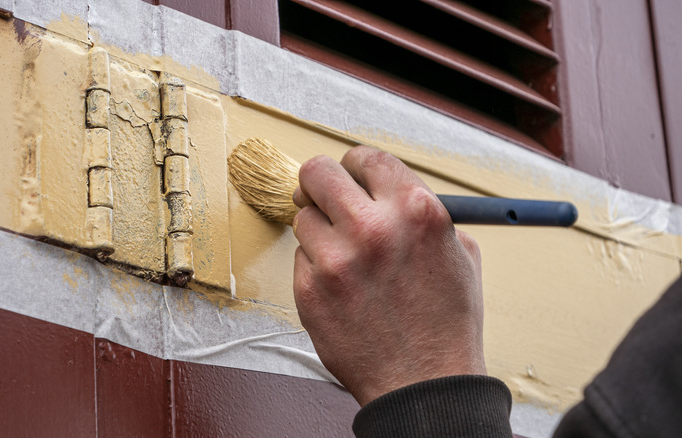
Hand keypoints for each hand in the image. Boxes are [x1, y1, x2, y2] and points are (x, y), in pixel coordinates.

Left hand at [292, 146, 485, 406]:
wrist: (424, 385)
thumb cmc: (445, 324)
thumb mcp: (459, 254)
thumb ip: (421, 212)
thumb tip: (383, 188)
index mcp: (416, 210)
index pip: (365, 158)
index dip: (354, 165)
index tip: (349, 174)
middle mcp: (373, 228)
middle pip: (317, 173)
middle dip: (318, 183)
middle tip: (322, 197)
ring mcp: (336, 260)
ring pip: (302, 217)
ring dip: (319, 231)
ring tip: (345, 258)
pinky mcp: (309, 290)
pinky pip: (300, 257)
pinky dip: (315, 266)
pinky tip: (342, 288)